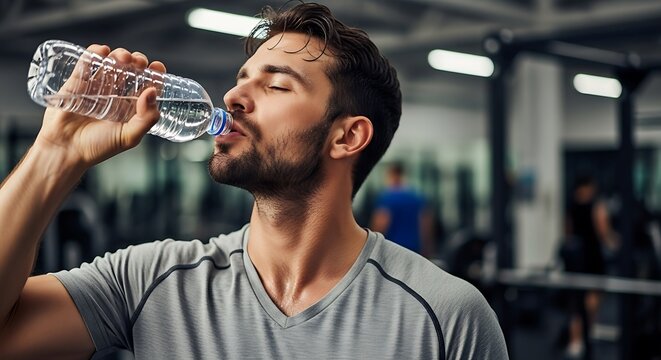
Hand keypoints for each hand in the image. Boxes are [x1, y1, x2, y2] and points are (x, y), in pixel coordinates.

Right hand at [34, 44, 165, 168]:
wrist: (65, 150)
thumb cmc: (98, 147)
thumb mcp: (129, 137)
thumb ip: (146, 119)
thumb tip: (152, 92)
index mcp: (130, 108)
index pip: (146, 86)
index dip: (154, 75)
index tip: (157, 67)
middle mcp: (115, 95)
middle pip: (131, 71)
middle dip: (137, 62)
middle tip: (139, 62)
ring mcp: (96, 88)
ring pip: (111, 64)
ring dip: (120, 55)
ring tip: (123, 58)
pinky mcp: (76, 83)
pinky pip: (86, 64)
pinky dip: (94, 53)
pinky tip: (102, 50)